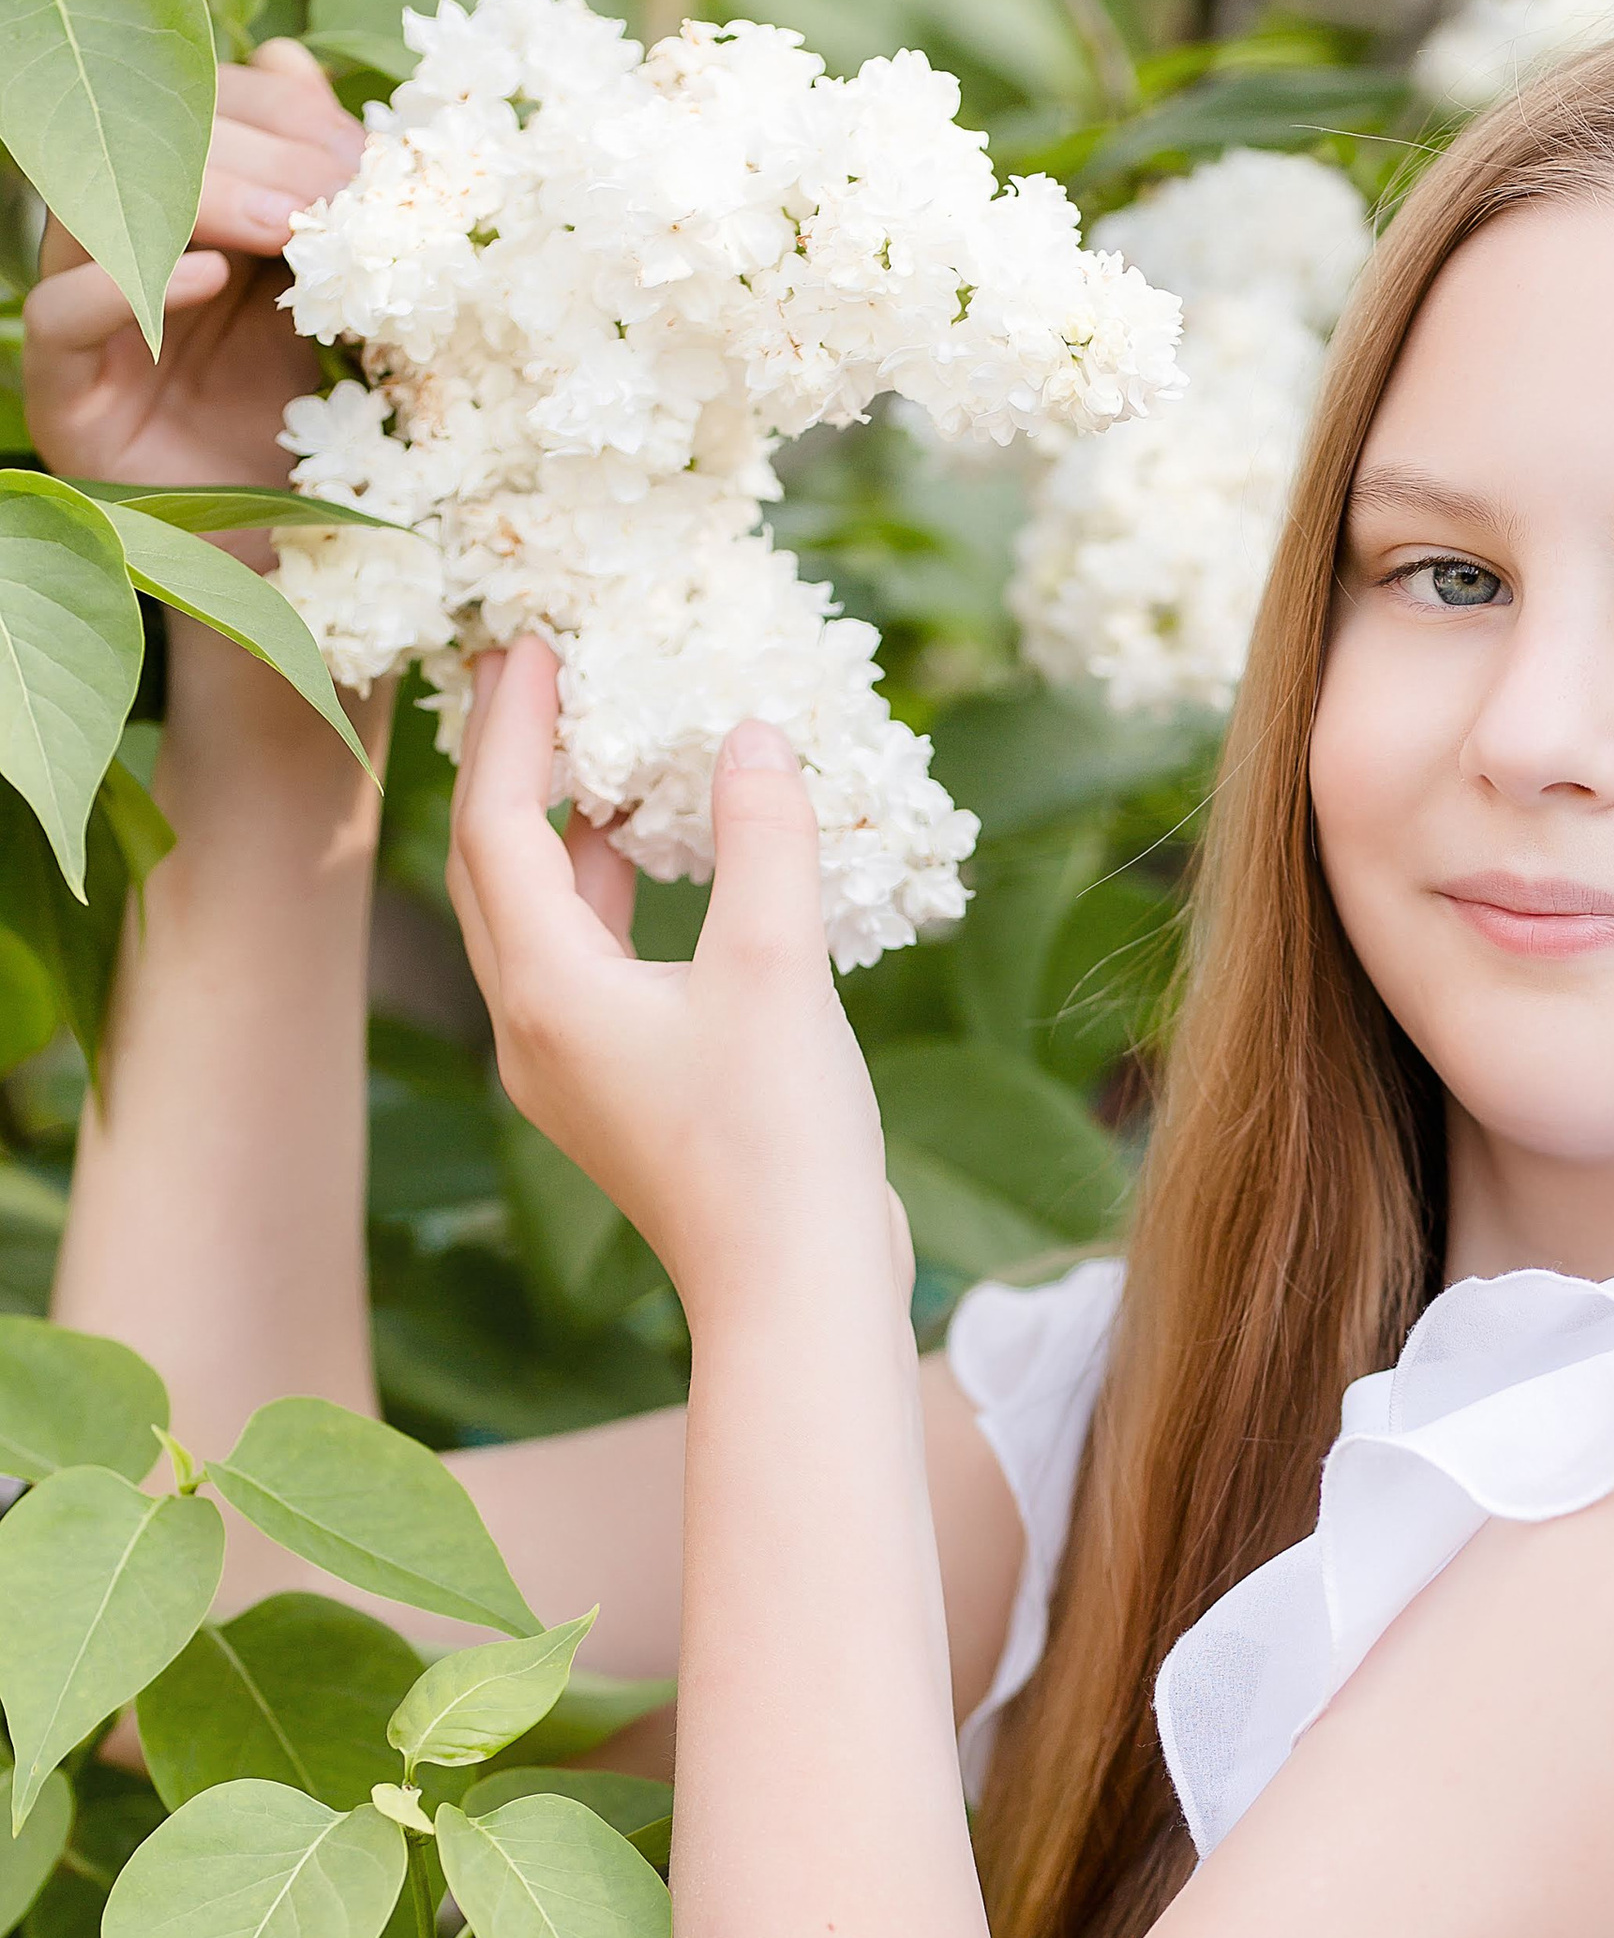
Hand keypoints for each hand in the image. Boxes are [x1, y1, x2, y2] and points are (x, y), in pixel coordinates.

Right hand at [22, 37, 366, 494]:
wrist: (279, 539)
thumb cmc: (296, 413)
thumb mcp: (322, 288)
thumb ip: (311, 181)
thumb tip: (291, 58)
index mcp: (177, 198)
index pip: (200, 106)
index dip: (279, 113)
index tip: (361, 154)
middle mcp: (113, 237)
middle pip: (142, 143)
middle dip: (250, 154)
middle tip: (333, 192)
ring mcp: (78, 309)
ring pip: (90, 207)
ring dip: (197, 201)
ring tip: (284, 227)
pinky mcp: (63, 386)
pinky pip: (61, 313)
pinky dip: (126, 286)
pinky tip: (206, 279)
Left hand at [446, 640, 901, 1317]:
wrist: (797, 1293)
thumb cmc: (777, 1141)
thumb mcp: (776, 966)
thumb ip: (762, 837)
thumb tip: (749, 733)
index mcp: (547, 992)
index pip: (496, 826)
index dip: (511, 728)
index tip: (530, 644)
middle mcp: (536, 1029)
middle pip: (491, 870)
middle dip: (510, 769)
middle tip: (534, 674)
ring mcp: (575, 1070)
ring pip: (541, 921)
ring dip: (565, 834)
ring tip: (606, 752)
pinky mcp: (625, 1096)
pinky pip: (592, 965)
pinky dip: (615, 897)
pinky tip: (669, 863)